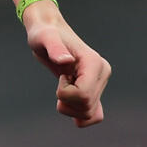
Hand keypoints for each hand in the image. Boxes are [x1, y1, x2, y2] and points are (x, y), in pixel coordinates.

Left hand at [22, 0, 111, 127]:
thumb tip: (66, 61)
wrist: (48, 30)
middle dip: (66, 100)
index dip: (65, 92)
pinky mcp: (94, 88)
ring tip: (63, 87)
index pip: (84, 95)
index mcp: (94, 63)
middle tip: (60, 79)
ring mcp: (100, 81)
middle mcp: (102, 72)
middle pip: (86, 106)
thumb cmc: (44, 33)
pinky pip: (95, 114)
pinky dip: (82, 116)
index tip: (60, 75)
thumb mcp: (44, 38)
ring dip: (70, 108)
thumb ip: (55, 48)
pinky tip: (69, 106)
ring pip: (89, 113)